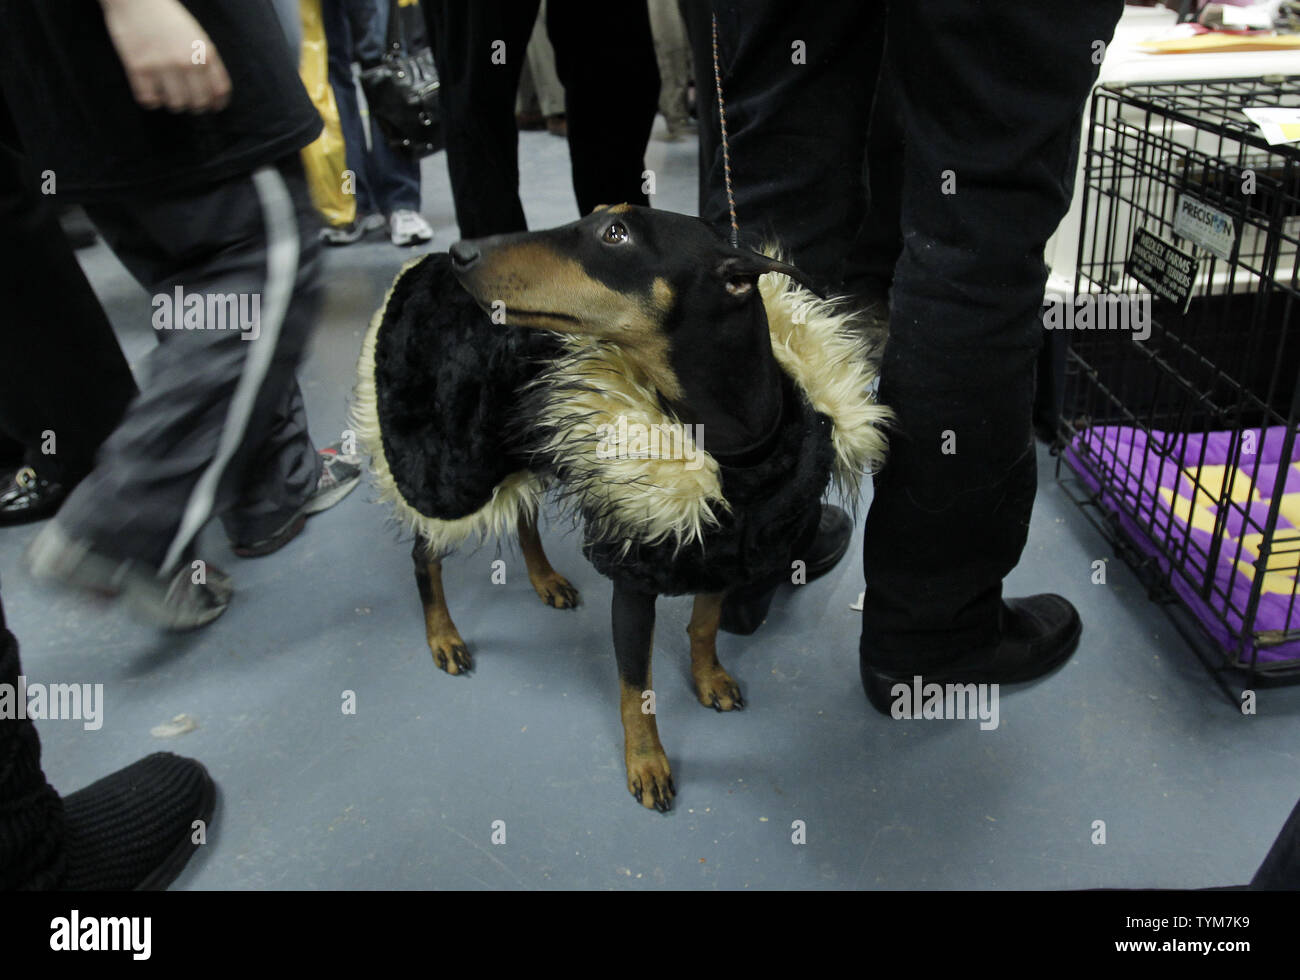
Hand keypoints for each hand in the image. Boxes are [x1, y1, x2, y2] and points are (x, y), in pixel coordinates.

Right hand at [98, 0, 231, 112]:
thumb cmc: (167, 17)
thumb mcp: (197, 36)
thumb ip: (207, 61)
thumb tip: (215, 94)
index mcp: (205, 53)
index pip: (220, 91)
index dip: (217, 103)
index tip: (212, 107)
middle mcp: (187, 62)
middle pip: (199, 102)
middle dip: (195, 106)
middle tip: (188, 101)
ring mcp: (162, 65)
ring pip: (176, 104)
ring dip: (173, 103)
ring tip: (168, 94)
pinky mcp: (138, 67)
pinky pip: (149, 100)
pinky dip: (151, 100)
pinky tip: (151, 91)